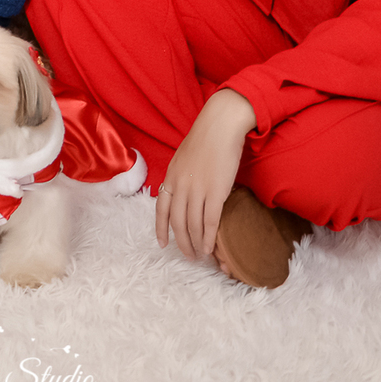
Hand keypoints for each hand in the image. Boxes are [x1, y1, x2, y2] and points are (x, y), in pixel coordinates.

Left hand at [154, 89, 256, 263]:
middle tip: (188, 255)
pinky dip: (209, 238)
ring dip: (196, 244)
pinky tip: (211, 248)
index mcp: (171, 176)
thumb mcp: (183, 157)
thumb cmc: (206, 139)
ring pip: (193, 225)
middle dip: (182, 242)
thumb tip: (182, 193)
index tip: (163, 244)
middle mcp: (181, 185)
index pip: (160, 209)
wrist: (220, 126)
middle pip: (177, 222)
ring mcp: (197, 189)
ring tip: (200, 255)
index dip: (160, 229)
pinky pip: (210, 222)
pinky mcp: (216, 192)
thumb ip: (181, 176)